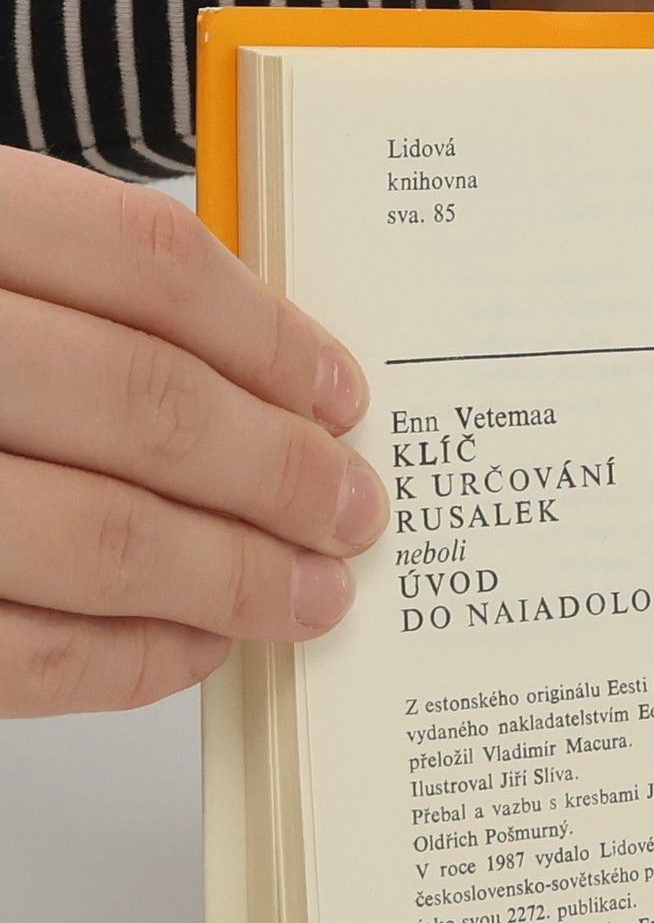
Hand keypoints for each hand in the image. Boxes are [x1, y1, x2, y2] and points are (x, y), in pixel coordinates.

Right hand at [0, 148, 387, 716]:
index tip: (343, 397)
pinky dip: (131, 658)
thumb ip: (65, 294)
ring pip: (95, 536)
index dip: (268, 337)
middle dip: (279, 475)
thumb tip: (265, 383)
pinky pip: (23, 653)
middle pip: (143, 406)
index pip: (138, 263)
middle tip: (352, 512)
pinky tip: (196, 646)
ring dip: (230, 578)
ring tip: (309, 595)